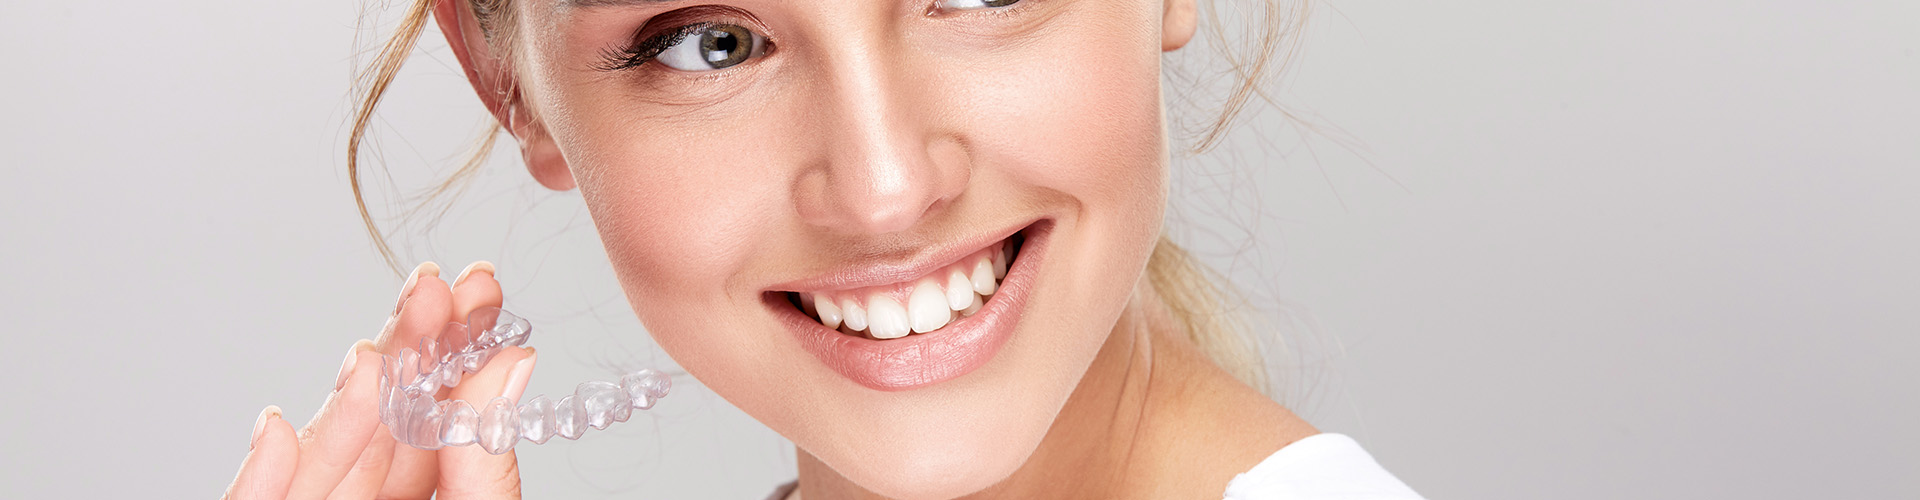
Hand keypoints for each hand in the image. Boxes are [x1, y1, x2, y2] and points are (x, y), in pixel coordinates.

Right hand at [223, 261, 536, 499]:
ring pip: (317, 464)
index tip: (478, 290)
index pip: (434, 424)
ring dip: (339, 406)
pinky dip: (260, 478)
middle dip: (401, 354)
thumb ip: (486, 463)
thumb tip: (514, 361)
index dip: (452, 355)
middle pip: (373, 428)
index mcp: (421, 497)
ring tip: (369, 358)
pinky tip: (276, 428)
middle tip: (434, 286)